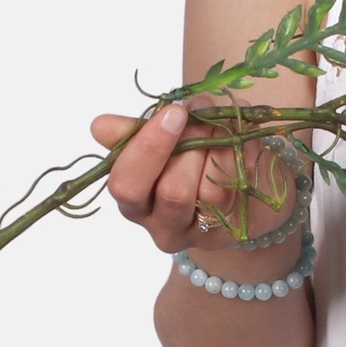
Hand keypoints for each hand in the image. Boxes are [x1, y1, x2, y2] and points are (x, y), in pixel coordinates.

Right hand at [95, 99, 297, 252]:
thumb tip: (101, 127)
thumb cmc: (191, 158)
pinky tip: (244, 135)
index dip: (148, 148)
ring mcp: (204, 233)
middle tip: (203, 115)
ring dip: (219, 147)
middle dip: (191, 145)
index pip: (127, 185)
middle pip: (173, 192)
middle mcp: (165, 227)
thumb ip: (133, 134)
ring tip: (223, 123)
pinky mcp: (239, 229)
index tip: (173, 113)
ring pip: (211, 193)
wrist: (244, 183)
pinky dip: (244, 153)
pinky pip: (242, 188)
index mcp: (136, 204)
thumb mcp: (159, 141)